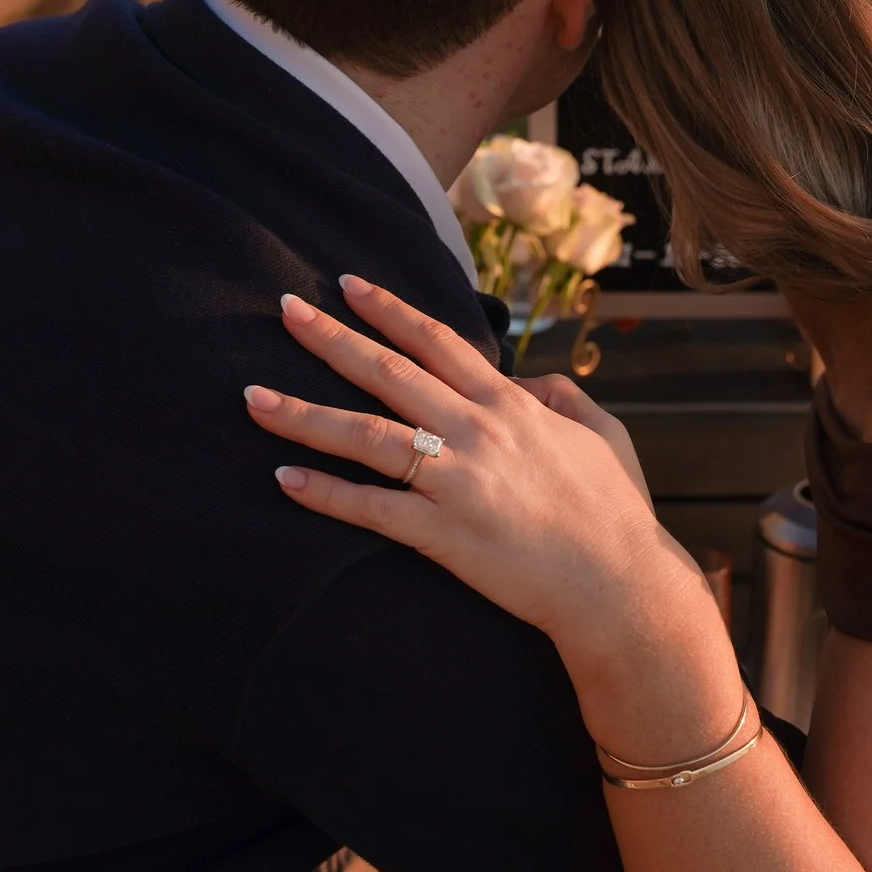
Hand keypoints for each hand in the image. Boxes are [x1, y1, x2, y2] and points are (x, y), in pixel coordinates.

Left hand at [244, 276, 711, 684]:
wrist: (620, 586)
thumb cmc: (616, 513)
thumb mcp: (603, 434)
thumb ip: (562, 395)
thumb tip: (523, 381)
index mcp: (511, 405)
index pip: (437, 342)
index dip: (388, 310)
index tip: (347, 285)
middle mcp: (477, 432)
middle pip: (388, 373)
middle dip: (330, 338)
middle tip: (284, 309)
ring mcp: (456, 482)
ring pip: (366, 435)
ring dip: (303, 415)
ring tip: (252, 398)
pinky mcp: (442, 534)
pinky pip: (371, 508)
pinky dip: (326, 494)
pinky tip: (285, 479)